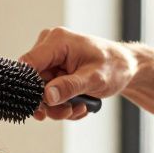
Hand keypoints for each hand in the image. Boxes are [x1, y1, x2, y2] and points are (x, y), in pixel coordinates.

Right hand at [19, 27, 139, 120]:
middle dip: (49, 103)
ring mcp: (50, 59)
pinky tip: (77, 104)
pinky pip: (47, 92)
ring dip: (57, 107)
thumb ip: (69, 87)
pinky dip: (61, 103)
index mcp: (57, 41)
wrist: (127, 67)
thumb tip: (47, 96)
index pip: (27, 64)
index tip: (42, 106)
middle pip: (32, 83)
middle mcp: (49, 47)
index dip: (29, 88)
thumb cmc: (115, 66)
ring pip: (39, 92)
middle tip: (68, 111)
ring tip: (77, 108)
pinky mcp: (53, 69)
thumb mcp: (94, 79)